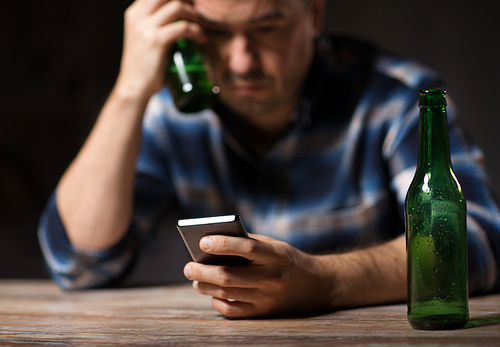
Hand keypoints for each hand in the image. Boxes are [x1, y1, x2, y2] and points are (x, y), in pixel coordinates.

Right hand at [116, 0, 206, 98]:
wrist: (134, 87)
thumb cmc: (143, 66)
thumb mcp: (143, 39)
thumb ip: (154, 26)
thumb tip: (178, 21)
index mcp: (134, 13)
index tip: (191, 5)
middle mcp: (138, 16)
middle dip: (187, 0)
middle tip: (198, 12)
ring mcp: (146, 27)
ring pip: (177, 6)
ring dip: (195, 15)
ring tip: (202, 26)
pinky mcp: (156, 41)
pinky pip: (183, 28)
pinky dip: (197, 32)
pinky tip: (202, 39)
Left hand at [183, 234, 332, 317]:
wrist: (318, 285)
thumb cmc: (287, 259)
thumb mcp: (274, 245)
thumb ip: (248, 243)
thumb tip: (213, 245)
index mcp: (276, 255)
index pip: (246, 247)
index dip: (223, 244)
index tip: (203, 241)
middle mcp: (272, 277)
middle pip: (229, 276)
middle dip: (203, 271)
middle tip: (188, 267)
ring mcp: (268, 298)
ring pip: (227, 294)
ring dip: (205, 286)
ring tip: (195, 279)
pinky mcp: (265, 312)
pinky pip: (234, 311)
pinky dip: (218, 303)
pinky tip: (212, 295)